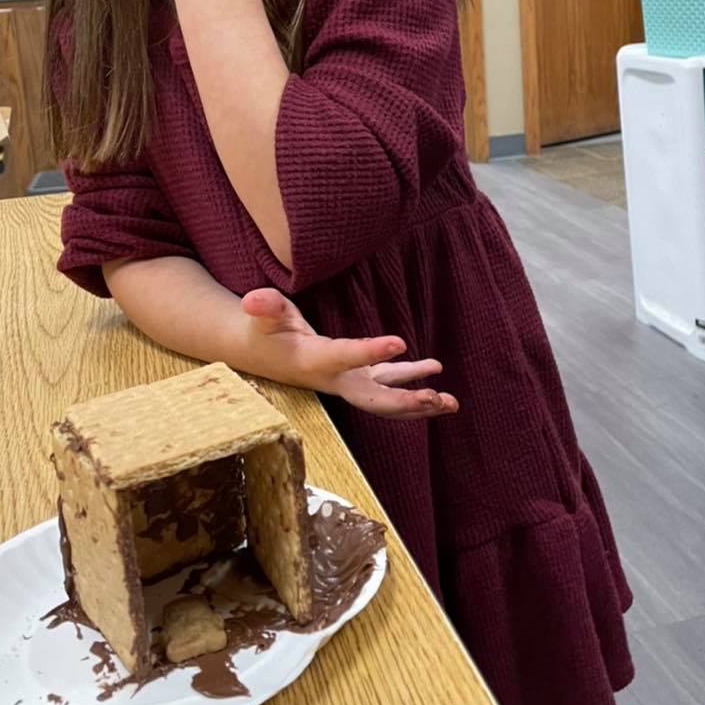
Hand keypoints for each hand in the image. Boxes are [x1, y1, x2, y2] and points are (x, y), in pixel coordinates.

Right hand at [239, 289, 458, 421]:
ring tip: (451, 401)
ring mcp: (346, 381)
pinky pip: (387, 382)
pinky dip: (411, 379)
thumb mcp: (262, 314)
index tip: (402, 340)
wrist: (257, 351)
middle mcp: (334, 379)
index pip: (346, 356)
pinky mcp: (353, 375)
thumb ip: (263, 307)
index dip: (371, 351)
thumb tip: (253, 301)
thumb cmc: (262, 329)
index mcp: (314, 361)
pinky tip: (434, 369)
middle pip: (373, 399)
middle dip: (405, 402)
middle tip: (435, 398)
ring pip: (386, 398)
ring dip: (418, 400)